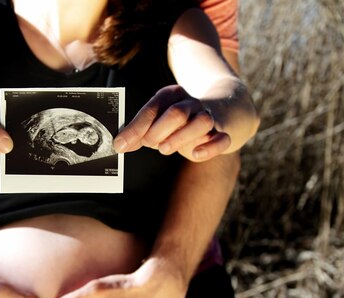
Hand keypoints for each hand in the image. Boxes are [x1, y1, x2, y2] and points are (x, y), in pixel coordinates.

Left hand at [113, 85, 230, 161]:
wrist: (222, 108)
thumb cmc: (180, 120)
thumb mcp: (158, 120)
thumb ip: (140, 132)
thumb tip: (120, 145)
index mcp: (171, 96)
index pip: (151, 109)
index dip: (135, 128)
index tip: (120, 144)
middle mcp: (191, 103)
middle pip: (177, 113)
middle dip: (158, 131)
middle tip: (148, 144)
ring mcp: (209, 116)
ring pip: (201, 122)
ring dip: (181, 138)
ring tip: (164, 149)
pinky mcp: (223, 132)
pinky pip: (221, 139)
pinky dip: (210, 148)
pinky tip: (195, 154)